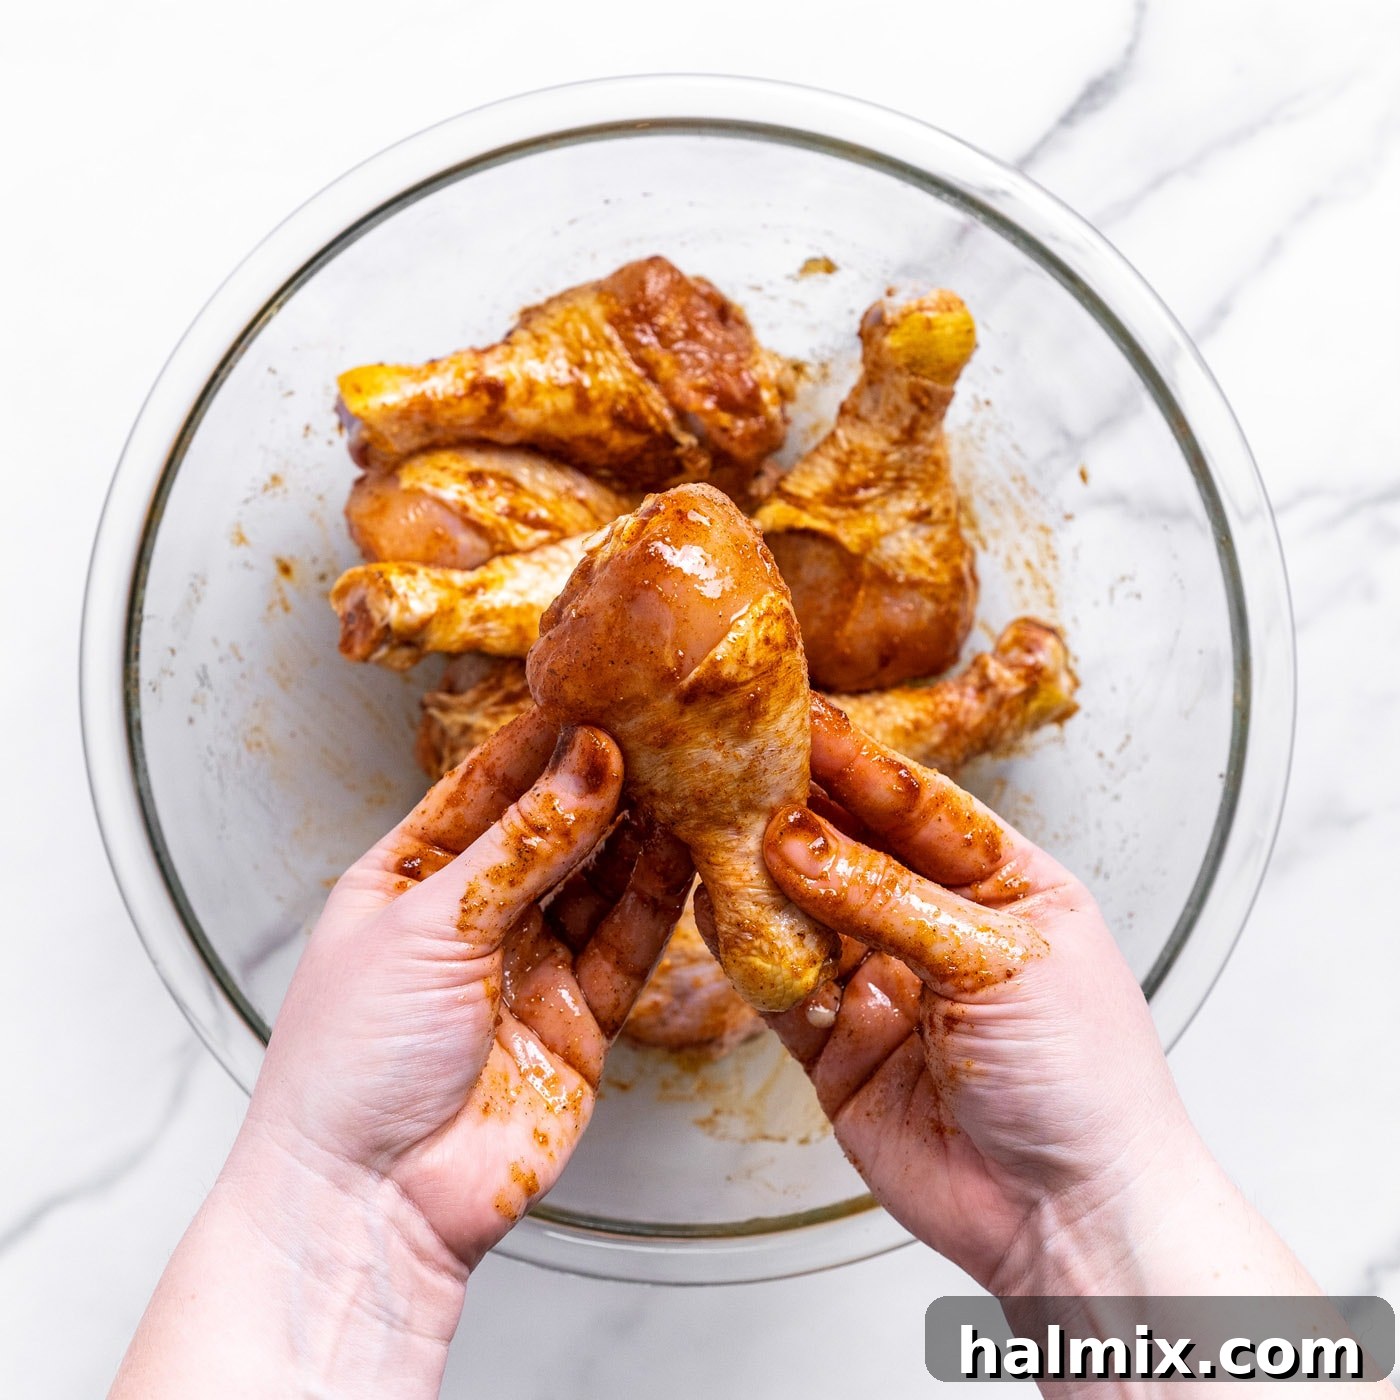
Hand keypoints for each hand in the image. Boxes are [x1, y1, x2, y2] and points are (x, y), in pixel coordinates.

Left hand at [236, 708, 691, 1271]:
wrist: (370, 1207)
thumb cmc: (351, 1065)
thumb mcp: (428, 928)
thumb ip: (521, 847)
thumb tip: (588, 762)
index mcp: (411, 877)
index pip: (487, 784)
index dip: (542, 739)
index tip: (598, 692)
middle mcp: (474, 914)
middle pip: (554, 828)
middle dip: (603, 779)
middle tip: (660, 726)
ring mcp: (530, 966)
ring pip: (599, 881)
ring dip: (641, 831)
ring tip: (687, 774)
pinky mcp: (580, 1019)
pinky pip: (627, 944)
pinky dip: (658, 899)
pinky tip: (685, 849)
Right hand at [753, 696, 1201, 1292]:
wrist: (1072, 1220)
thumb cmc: (1086, 1082)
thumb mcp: (1003, 964)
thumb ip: (893, 901)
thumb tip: (801, 843)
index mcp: (1003, 882)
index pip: (919, 805)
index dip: (859, 764)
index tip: (803, 720)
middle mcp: (937, 923)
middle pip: (853, 849)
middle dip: (799, 810)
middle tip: (739, 766)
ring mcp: (884, 982)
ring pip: (806, 911)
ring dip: (763, 876)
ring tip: (714, 829)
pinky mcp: (838, 1043)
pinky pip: (780, 983)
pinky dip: (749, 951)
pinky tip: (719, 911)